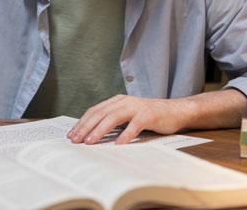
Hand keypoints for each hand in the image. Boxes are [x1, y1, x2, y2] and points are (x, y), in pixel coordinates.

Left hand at [67, 95, 193, 144]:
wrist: (175, 111)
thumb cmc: (150, 117)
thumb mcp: (128, 117)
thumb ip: (114, 122)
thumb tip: (92, 136)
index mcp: (117, 101)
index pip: (95, 111)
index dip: (82, 122)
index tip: (71, 135)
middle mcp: (124, 101)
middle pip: (100, 113)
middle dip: (85, 127)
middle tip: (75, 140)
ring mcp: (136, 107)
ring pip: (113, 117)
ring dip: (99, 130)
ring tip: (90, 142)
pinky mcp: (148, 115)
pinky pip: (134, 125)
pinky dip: (125, 135)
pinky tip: (117, 144)